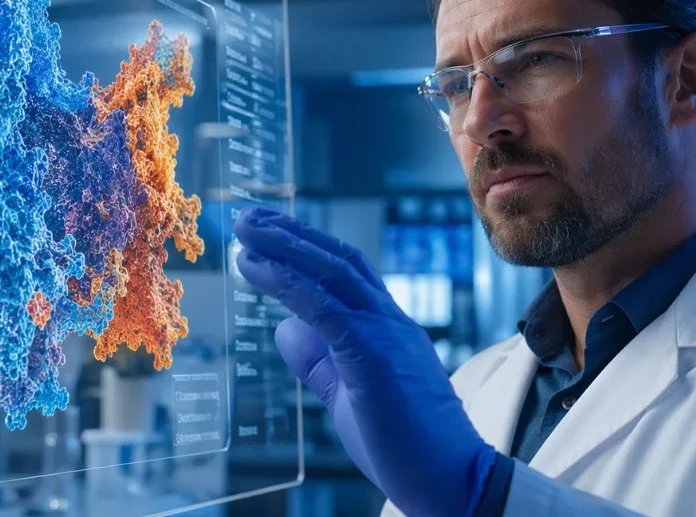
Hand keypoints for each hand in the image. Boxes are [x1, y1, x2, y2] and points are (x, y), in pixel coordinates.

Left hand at [233, 206, 496, 516]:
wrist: (450, 479)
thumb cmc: (404, 445)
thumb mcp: (349, 394)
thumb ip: (320, 362)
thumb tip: (284, 328)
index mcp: (390, 327)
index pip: (347, 272)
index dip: (308, 246)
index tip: (270, 232)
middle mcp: (390, 320)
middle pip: (337, 258)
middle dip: (290, 232)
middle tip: (249, 215)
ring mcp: (385, 332)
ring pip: (330, 270)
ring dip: (283, 244)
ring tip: (246, 228)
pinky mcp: (372, 353)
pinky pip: (322, 306)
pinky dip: (285, 280)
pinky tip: (255, 266)